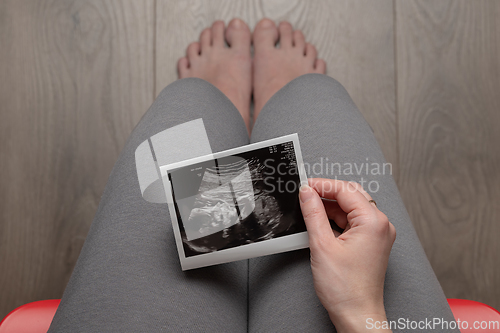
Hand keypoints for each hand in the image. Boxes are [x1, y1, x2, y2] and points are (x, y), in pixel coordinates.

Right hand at [299, 178, 395, 332]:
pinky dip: (336, 219)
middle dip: (327, 193)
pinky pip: (353, 222)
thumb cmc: (346, 289)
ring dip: (330, 207)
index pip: (346, 190)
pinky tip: (320, 223)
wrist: (356, 314)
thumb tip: (306, 194)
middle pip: (351, 196)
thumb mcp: (322, 245)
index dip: (322, 185)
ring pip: (351, 208)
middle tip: (305, 195)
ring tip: (309, 210)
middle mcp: (380, 225)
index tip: (305, 186)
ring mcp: (377, 235)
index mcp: (373, 222)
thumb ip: (313, 214)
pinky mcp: (371, 243)